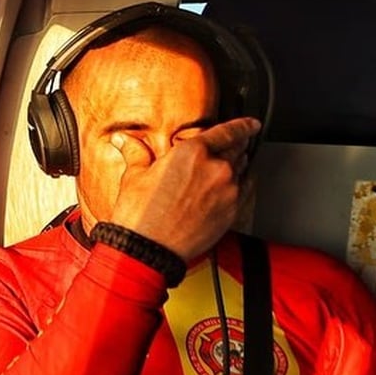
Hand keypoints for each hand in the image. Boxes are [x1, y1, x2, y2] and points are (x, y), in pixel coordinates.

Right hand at [107, 117, 260, 260]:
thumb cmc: (141, 216)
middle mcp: (216, 169)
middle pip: (239, 149)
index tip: (251, 124)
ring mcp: (228, 191)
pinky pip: (245, 191)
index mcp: (191, 153)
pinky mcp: (233, 212)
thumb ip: (136, 153)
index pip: (228, 131)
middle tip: (236, 145)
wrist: (150, 250)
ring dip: (238, 165)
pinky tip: (230, 189)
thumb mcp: (134, 177)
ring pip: (243, 170)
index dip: (243, 125)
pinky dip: (241, 186)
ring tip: (227, 168)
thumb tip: (124, 141)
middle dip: (238, 145)